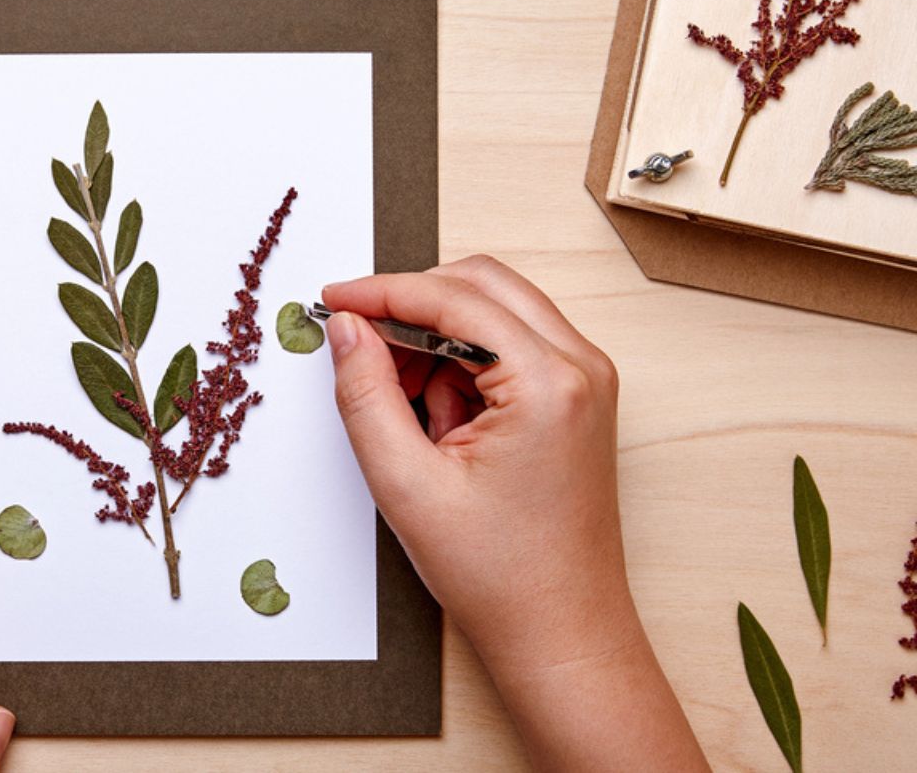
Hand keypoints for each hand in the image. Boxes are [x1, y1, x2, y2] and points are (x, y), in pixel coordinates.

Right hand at [323, 256, 705, 770]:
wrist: (561, 632)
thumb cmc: (501, 576)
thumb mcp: (406, 483)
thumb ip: (365, 393)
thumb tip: (346, 328)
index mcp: (547, 383)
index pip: (453, 298)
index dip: (382, 291)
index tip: (332, 299)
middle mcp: (580, 368)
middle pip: (481, 284)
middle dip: (411, 305)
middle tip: (357, 342)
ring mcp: (585, 381)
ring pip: (494, 312)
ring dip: (436, 340)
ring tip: (408, 415)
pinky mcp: (575, 398)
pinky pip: (508, 347)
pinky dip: (461, 366)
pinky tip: (440, 425)